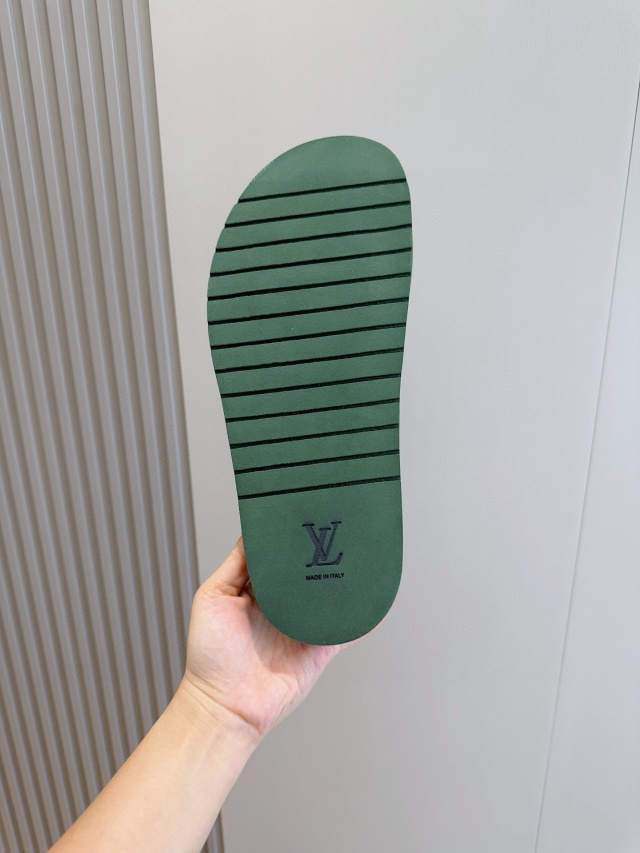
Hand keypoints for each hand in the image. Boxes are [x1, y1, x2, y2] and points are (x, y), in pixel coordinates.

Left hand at [180, 539, 350, 740]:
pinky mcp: (318, 650)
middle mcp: (280, 607)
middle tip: (332, 531)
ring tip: (353, 558)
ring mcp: (301, 627)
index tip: (300, 519)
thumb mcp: (212, 597)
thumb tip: (252, 532)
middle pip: (305, 575)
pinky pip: (344, 630)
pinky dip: (359, 619)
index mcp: (256, 591)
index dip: (287, 541)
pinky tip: (371, 601)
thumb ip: (234, 566)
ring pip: (327, 598)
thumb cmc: (210, 656)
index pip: (277, 558)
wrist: (225, 706)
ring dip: (339, 582)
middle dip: (317, 557)